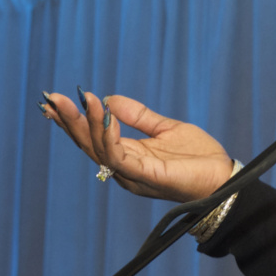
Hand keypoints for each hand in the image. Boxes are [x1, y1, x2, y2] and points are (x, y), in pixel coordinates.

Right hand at [41, 89, 234, 202]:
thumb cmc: (199, 157)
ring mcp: (133, 174)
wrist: (224, 177)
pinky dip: (109, 137)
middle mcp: (124, 168)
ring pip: (99, 150)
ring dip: (87, 125)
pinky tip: (106, 117)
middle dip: (70, 121)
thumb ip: (140, 116)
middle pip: (88, 144)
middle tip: (52, 99)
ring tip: (83, 100)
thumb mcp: (166, 129)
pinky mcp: (146, 176)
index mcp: (128, 156)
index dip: (74, 121)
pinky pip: (120, 157)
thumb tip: (111, 98)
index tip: (55, 101)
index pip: (93, 138)